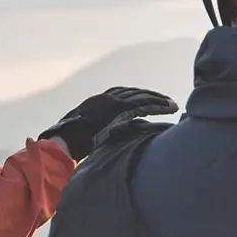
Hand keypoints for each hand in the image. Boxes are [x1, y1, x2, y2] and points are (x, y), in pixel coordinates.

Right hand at [40, 87, 179, 160]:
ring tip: (171, 105)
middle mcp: (105, 98)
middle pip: (132, 93)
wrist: (64, 139)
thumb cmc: (68, 142)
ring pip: (141, 97)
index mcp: (95, 102)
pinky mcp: (120, 109)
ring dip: (158, 100)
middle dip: (149, 96)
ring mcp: (112, 102)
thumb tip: (94, 143)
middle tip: (165, 101)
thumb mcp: (80, 134)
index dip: (135, 96)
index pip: (120, 94)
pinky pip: (143, 104)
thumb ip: (92, 133)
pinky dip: (158, 105)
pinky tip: (169, 108)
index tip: (146, 100)